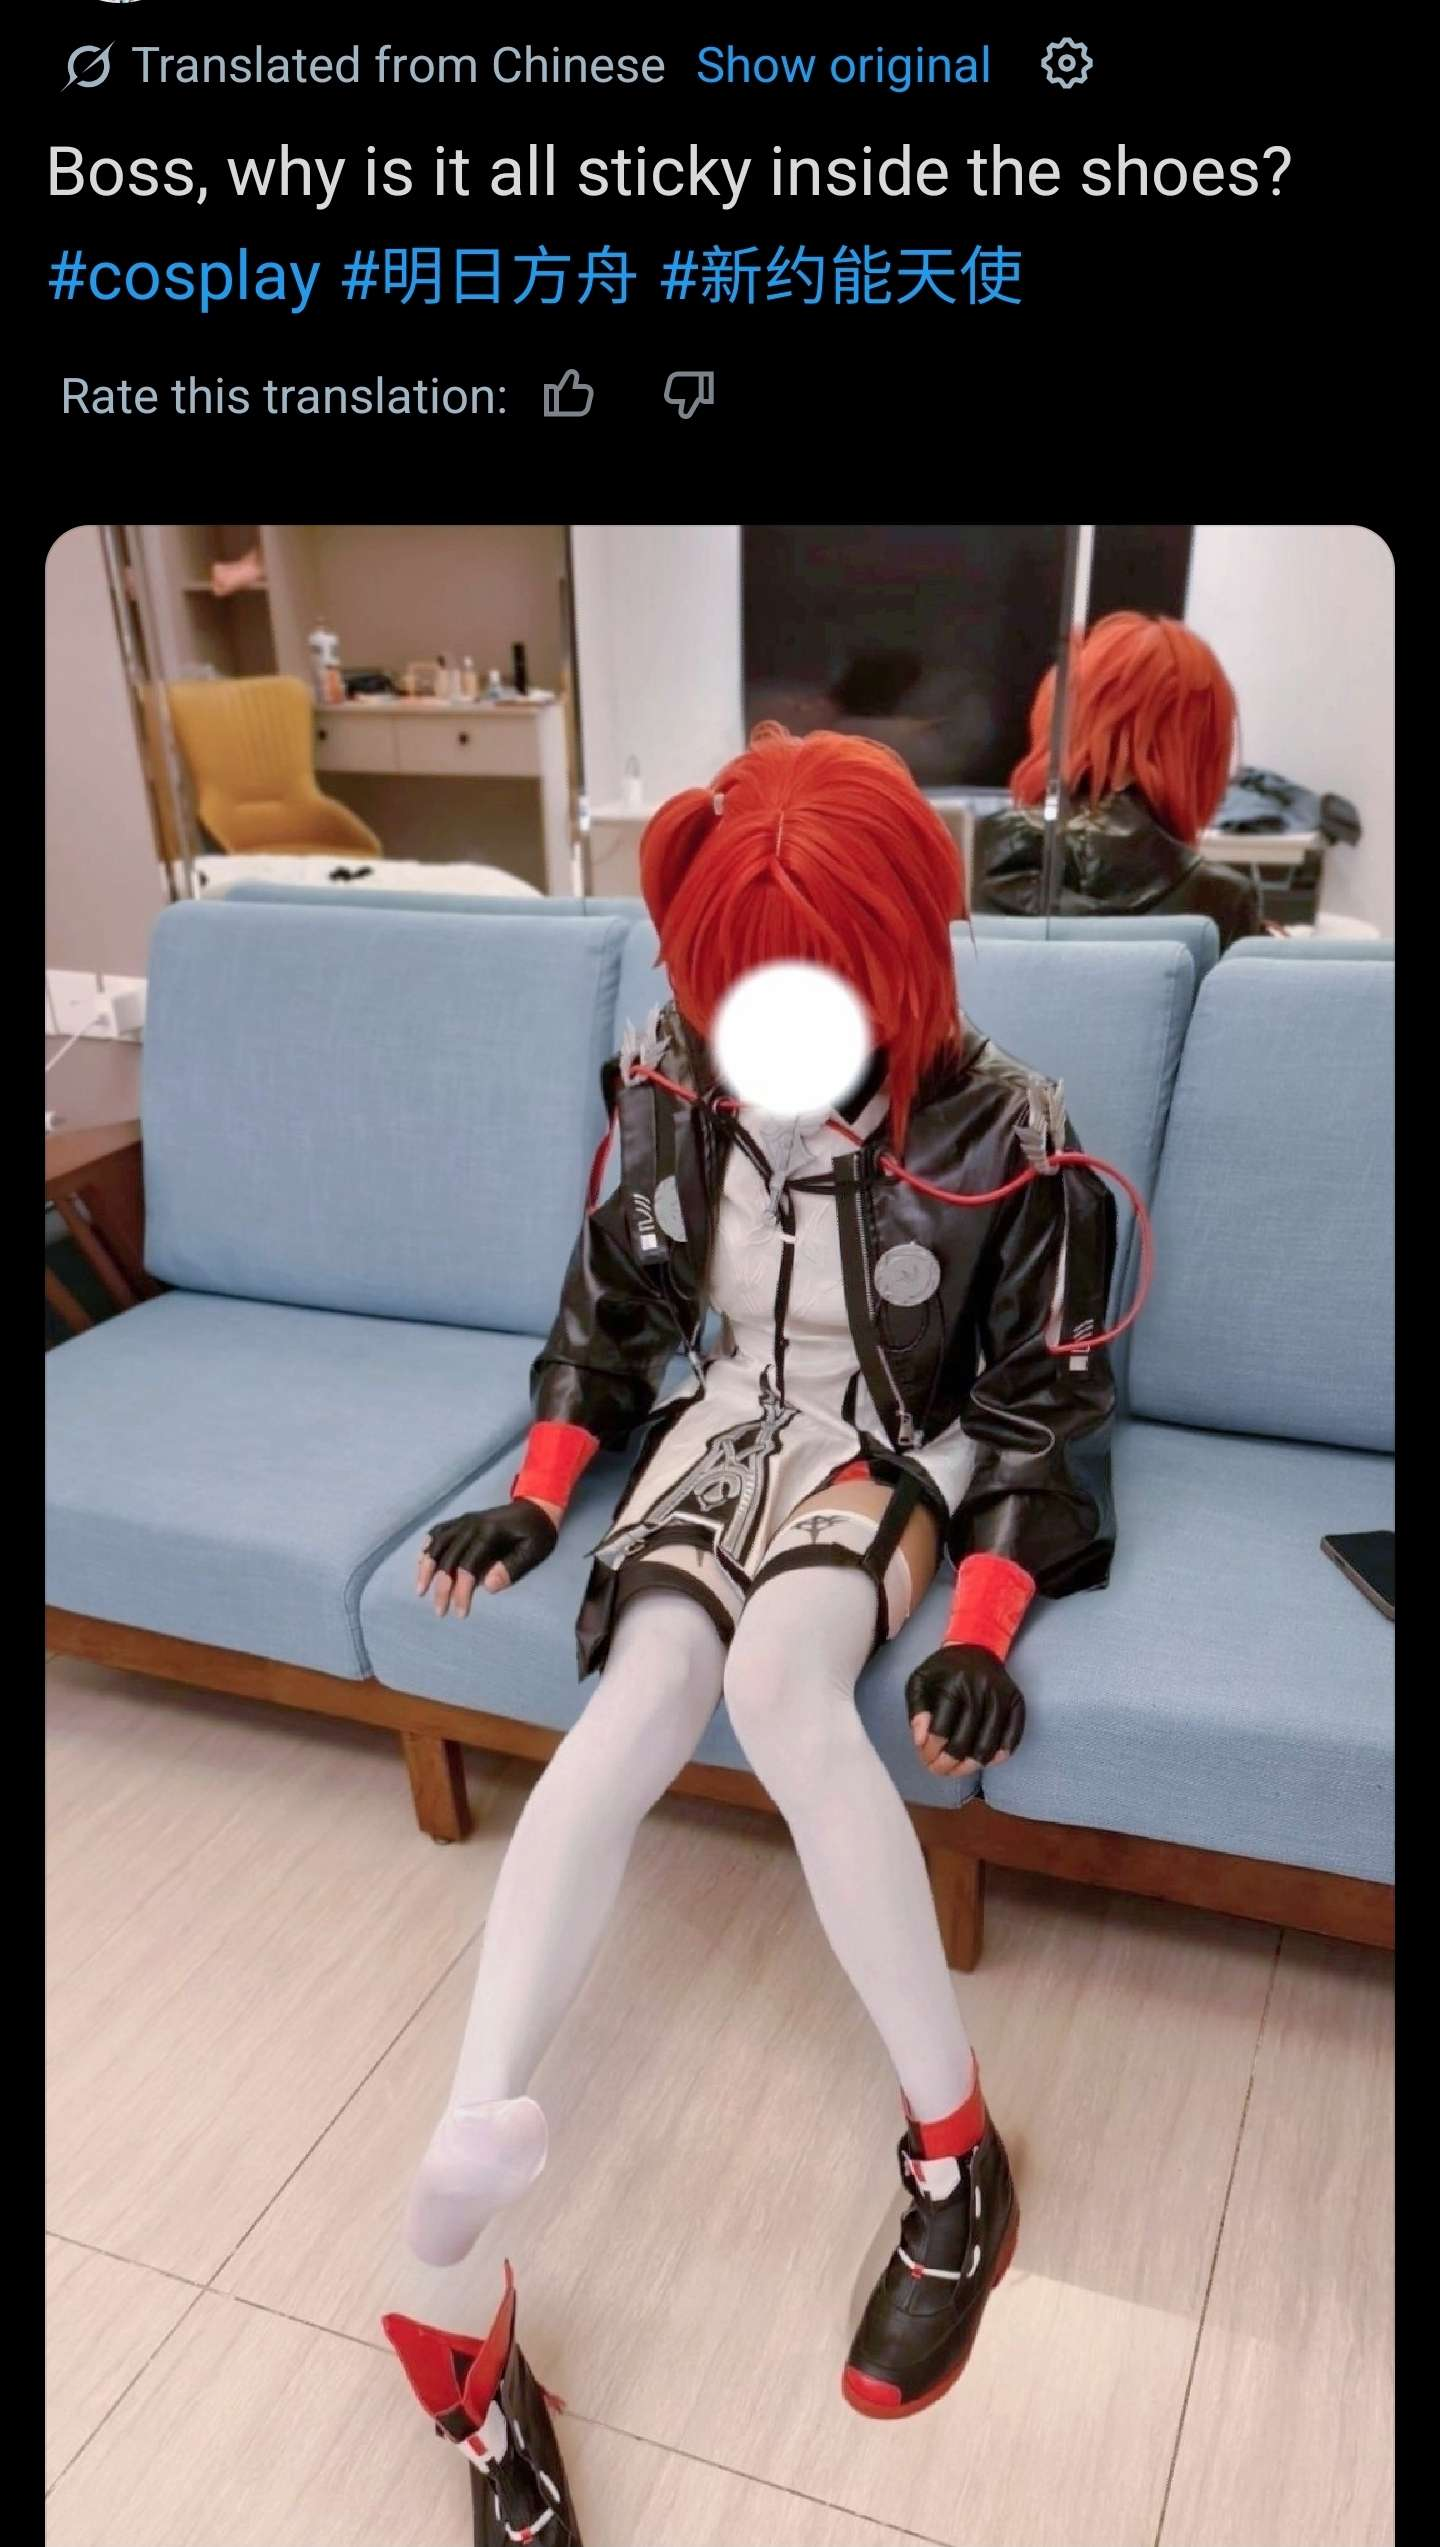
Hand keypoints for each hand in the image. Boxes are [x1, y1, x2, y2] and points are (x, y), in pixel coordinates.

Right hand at [416, 1498, 560, 1616]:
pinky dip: (427, 1547)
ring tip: (421, 1590)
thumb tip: (487, 1586)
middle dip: (441, 1587)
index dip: (461, 1591)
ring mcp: (464, 1520)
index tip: (460, 1613)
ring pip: (437, 1544)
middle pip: (448, 1558)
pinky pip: (438, 1532)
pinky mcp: (461, 1521)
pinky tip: (421, 1562)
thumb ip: (512, 1568)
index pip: (468, 1566)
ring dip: (426, 1568)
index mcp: (490, 1532)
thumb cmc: (537, 1533)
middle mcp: (471, 1524)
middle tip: (439, 1611)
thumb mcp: (534, 1551)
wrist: (537, 1507)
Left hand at [905, 1644, 1025, 1777]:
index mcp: (953, 1684)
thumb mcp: (920, 1681)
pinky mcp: (1017, 1702)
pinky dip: (999, 1755)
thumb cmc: (943, 1670)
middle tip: (940, 1771)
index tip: (926, 1759)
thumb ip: (917, 1710)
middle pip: (965, 1742)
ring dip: (971, 1766)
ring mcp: (1001, 1697)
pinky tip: (985, 1761)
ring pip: (988, 1746)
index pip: (941, 1730)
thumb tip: (921, 1740)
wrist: (976, 1647)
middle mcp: (979, 1691)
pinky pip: (1012, 1737)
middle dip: (949, 1764)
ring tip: (958, 1770)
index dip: (931, 1751)